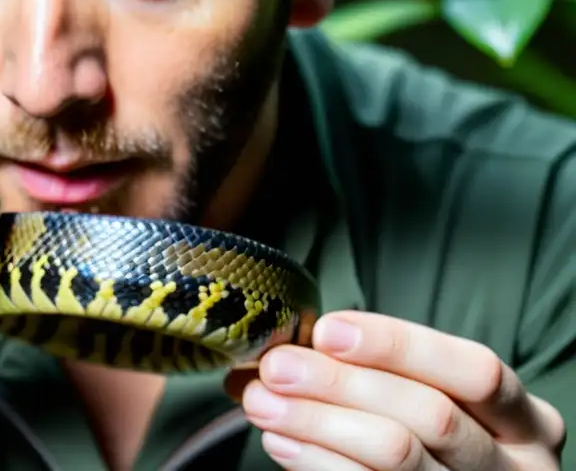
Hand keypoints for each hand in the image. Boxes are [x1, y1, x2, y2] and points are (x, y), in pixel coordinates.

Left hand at [224, 311, 566, 469]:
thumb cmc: (435, 438)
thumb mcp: (430, 398)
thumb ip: (376, 369)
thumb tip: (286, 345)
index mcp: (524, 419)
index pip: (473, 371)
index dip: (399, 346)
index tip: (328, 331)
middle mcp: (515, 466)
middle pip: (430, 415)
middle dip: (342, 384)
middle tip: (277, 367)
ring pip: (398, 455)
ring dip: (318, 422)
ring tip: (263, 402)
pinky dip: (318, 463)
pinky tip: (282, 442)